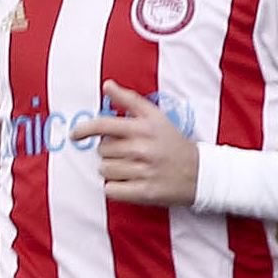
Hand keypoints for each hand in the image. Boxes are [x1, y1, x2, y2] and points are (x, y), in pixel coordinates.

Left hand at [94, 80, 199, 206]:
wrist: (202, 173)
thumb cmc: (172, 143)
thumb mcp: (156, 117)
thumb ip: (129, 100)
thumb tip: (107, 85)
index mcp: (145, 128)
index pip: (102, 125)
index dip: (84, 130)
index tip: (75, 135)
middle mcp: (144, 148)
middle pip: (101, 151)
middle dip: (110, 152)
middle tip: (131, 154)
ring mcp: (144, 171)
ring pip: (104, 170)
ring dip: (113, 170)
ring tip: (134, 168)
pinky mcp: (144, 192)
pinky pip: (110, 189)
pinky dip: (117, 188)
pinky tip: (132, 182)